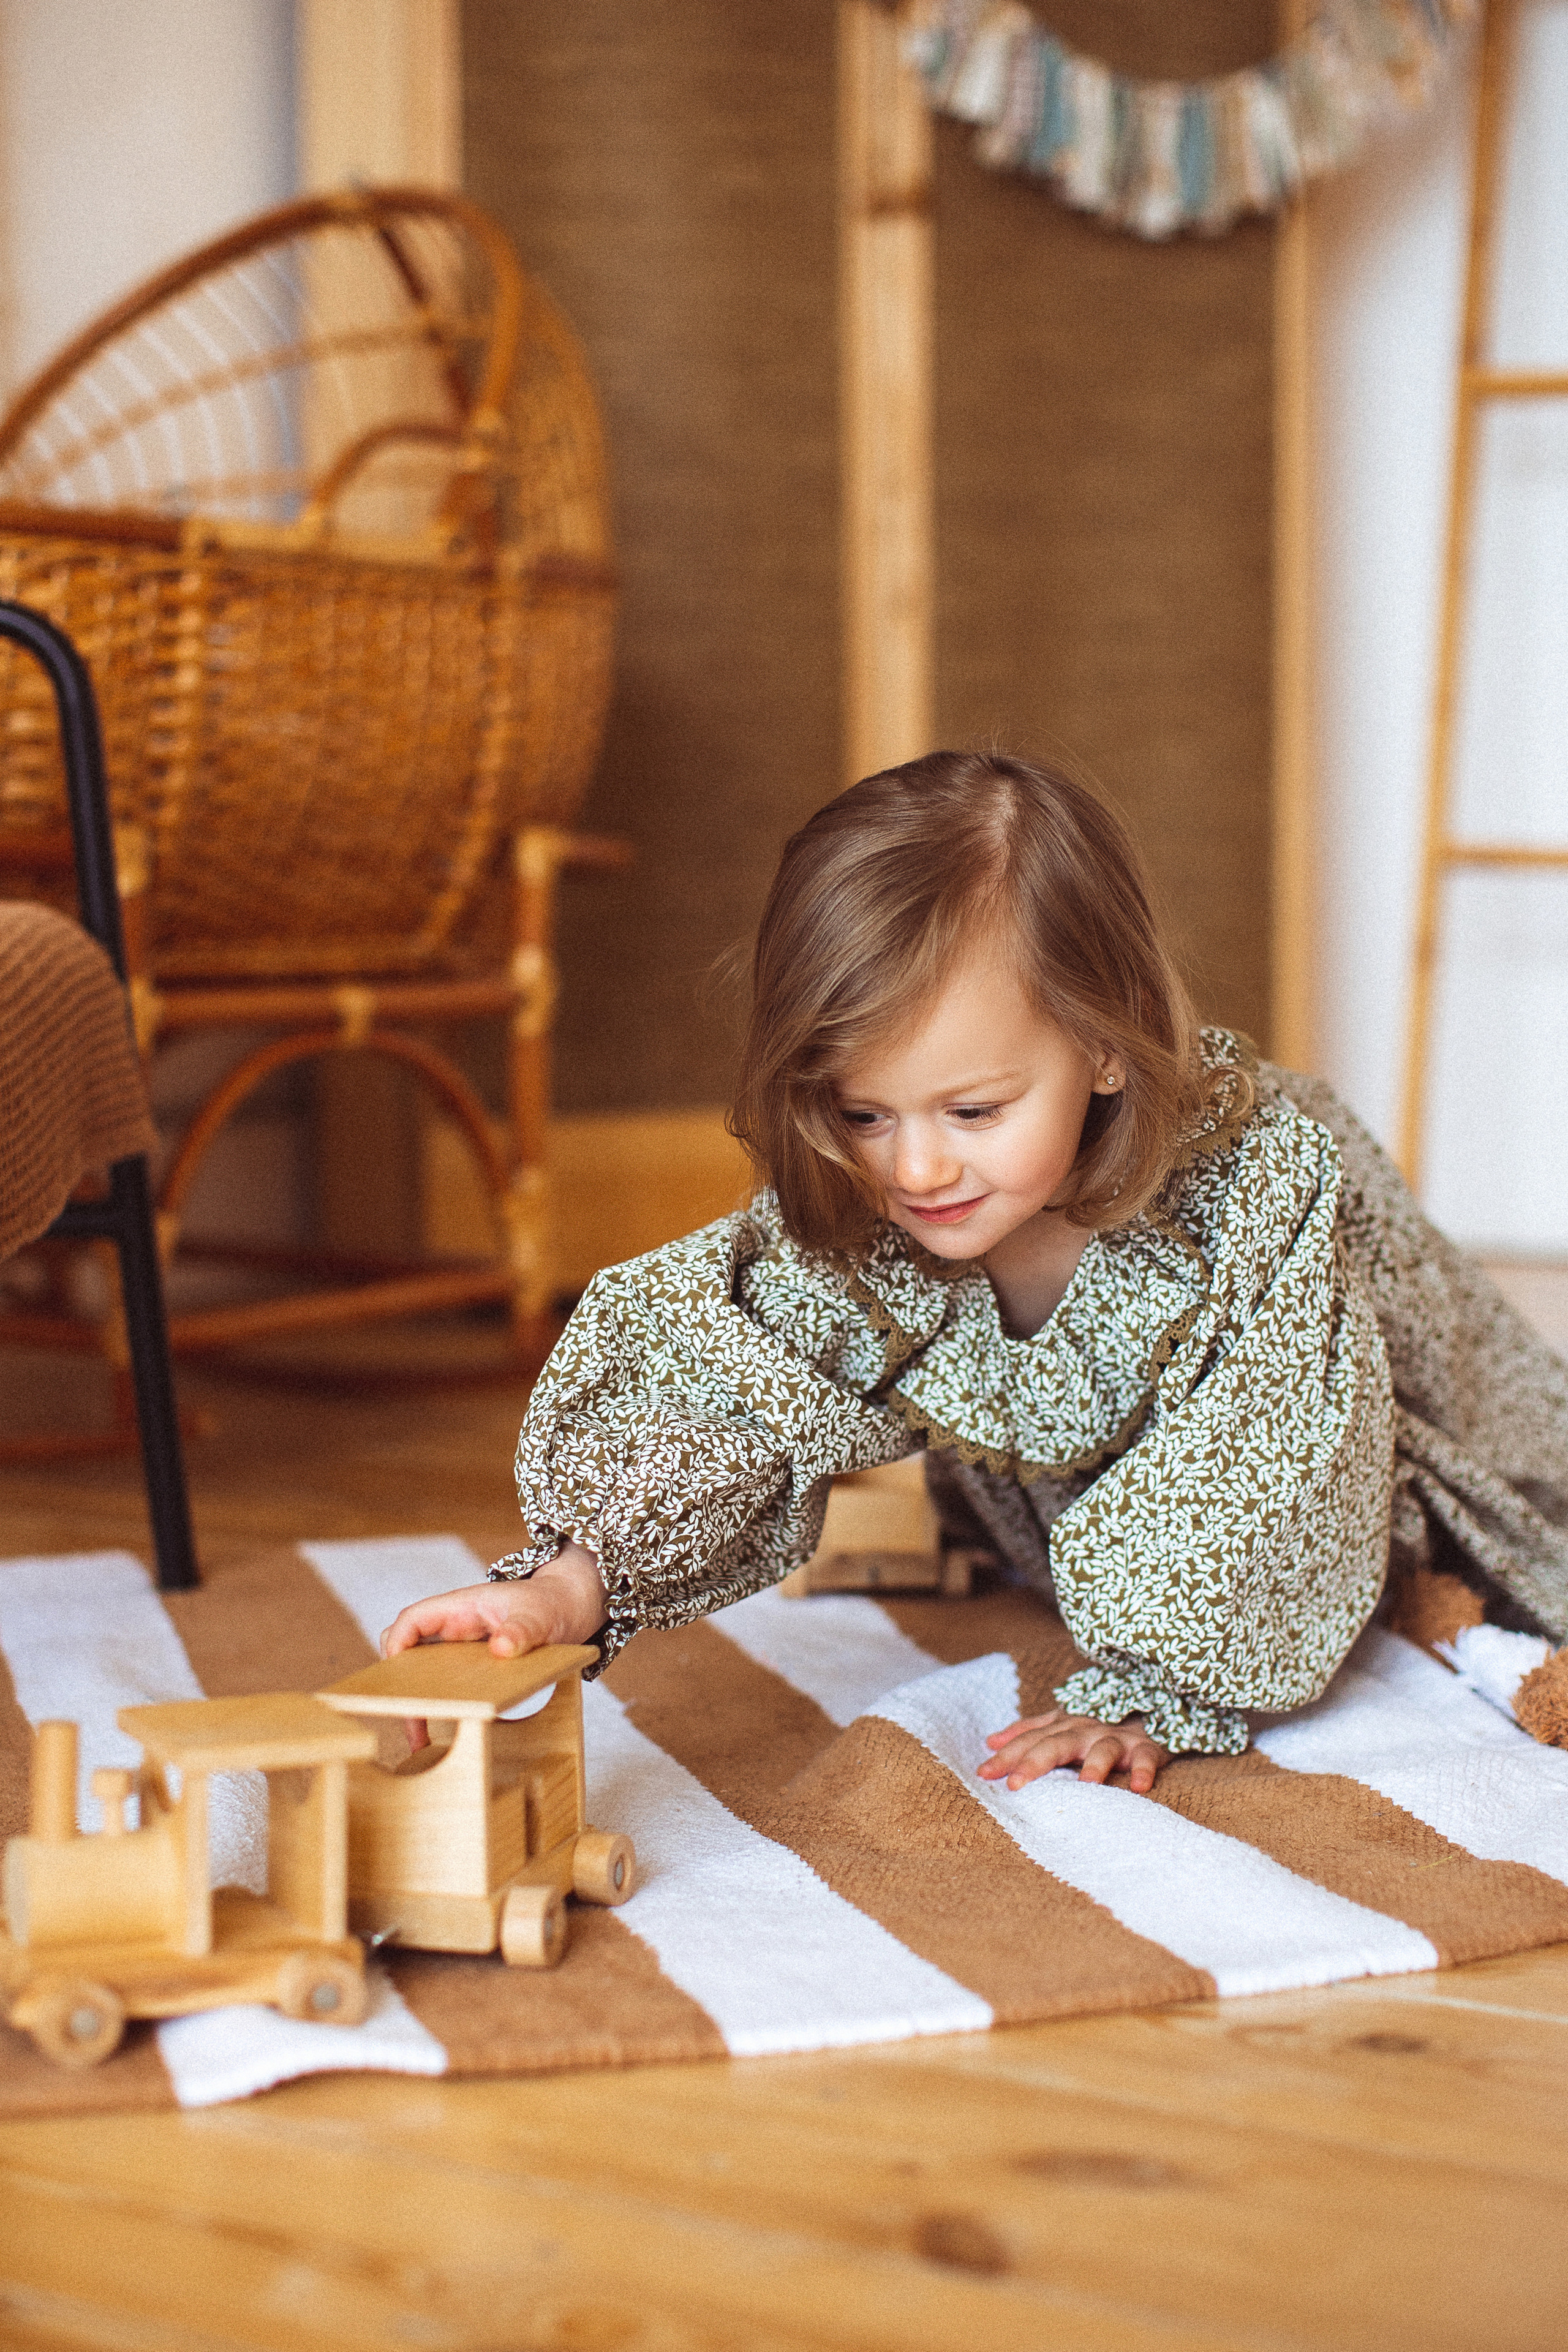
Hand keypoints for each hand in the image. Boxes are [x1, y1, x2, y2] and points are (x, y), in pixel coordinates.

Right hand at [381, 1541, 606, 1749]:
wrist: (572, 1607)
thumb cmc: (552, 1604)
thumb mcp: (540, 1616)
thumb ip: (522, 1629)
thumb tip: (501, 1649)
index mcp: (462, 1606)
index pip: (413, 1619)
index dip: (397, 1644)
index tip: (395, 1676)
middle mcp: (456, 1626)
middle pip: (410, 1649)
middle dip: (401, 1683)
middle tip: (409, 1721)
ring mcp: (464, 1646)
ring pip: (427, 1669)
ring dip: (422, 1698)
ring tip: (421, 1737)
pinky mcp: (476, 1664)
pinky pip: (451, 1682)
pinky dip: (446, 1703)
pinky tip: (451, 1727)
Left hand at [978, 1709, 1167, 1794]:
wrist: (1147, 1715)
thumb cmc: (1095, 1731)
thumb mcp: (1060, 1728)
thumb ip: (1027, 1733)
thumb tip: (990, 1742)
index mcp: (1063, 1727)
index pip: (1029, 1740)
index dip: (1006, 1755)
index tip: (983, 1774)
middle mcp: (1085, 1730)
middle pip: (1057, 1743)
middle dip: (1035, 1762)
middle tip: (1014, 1785)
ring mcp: (1116, 1738)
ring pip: (1103, 1748)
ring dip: (1095, 1765)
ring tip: (1086, 1784)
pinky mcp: (1146, 1749)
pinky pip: (1145, 1758)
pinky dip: (1143, 1770)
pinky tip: (1138, 1786)